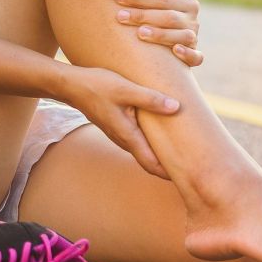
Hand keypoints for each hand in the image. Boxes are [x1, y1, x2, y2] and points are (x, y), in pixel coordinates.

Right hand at [59, 65, 178, 178]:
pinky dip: (151, 143)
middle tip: (189, 168)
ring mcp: (119, 134)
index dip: (168, 173)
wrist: (72, 85)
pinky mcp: (117, 126)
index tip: (186, 177)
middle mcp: (123, 139)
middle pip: (148, 161)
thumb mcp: (127, 89)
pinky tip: (162, 135)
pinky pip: (138, 140)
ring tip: (180, 154)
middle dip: (167, 167)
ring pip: (143, 151)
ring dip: (159, 155)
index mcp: (127, 135)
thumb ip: (151, 99)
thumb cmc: (98, 86)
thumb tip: (176, 107)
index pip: (151, 163)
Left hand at [114, 0, 203, 66]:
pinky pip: (196, 57)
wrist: (170, 27)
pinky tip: (175, 50)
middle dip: (144, 16)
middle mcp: (193, 21)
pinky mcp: (194, 56)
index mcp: (188, 2)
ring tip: (140, 33)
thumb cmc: (161, 6)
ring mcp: (193, 39)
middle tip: (120, 16)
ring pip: (182, 37)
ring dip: (161, 35)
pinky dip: (188, 54)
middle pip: (169, 18)